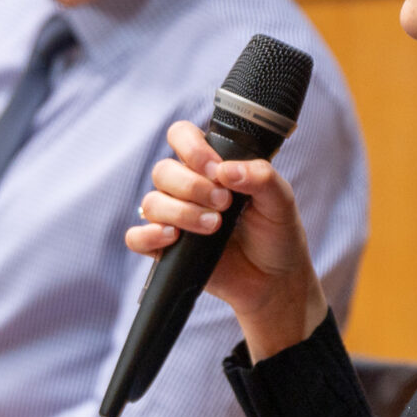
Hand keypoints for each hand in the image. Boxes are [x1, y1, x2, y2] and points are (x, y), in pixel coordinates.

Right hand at [123, 119, 325, 360]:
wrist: (275, 280)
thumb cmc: (276, 234)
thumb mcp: (280, 200)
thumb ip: (260, 177)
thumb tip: (226, 170)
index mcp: (210, 167)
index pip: (181, 136)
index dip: (192, 148)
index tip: (215, 170)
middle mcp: (186, 189)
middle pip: (163, 171)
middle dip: (192, 187)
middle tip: (224, 203)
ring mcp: (173, 218)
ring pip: (151, 202)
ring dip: (181, 212)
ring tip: (213, 226)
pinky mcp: (164, 249)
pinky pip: (136, 237)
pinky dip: (149, 235)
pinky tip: (173, 238)